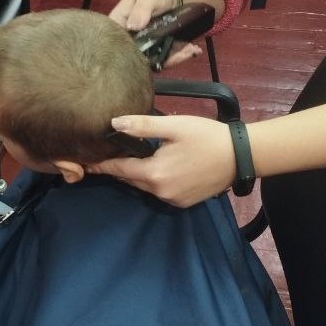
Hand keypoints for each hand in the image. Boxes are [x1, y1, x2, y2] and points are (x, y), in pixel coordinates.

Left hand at [88, 113, 237, 206]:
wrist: (240, 156)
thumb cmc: (207, 137)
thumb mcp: (174, 126)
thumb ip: (143, 126)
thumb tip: (114, 123)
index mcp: (155, 173)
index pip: (119, 170)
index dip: (101, 165)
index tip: (85, 163)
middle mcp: (160, 192)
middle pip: (130, 180)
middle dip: (118, 169)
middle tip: (107, 155)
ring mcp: (172, 200)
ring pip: (144, 187)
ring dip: (137, 175)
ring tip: (129, 159)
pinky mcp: (183, 202)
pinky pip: (160, 192)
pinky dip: (153, 181)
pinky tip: (157, 167)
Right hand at [108, 0, 202, 65]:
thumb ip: (141, 10)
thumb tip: (133, 26)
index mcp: (119, 24)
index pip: (116, 43)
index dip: (128, 52)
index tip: (147, 53)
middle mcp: (129, 38)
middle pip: (137, 55)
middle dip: (157, 57)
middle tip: (178, 54)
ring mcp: (145, 45)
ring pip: (153, 59)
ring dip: (173, 58)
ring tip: (190, 51)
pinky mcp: (158, 48)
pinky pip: (166, 57)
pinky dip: (179, 56)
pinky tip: (193, 50)